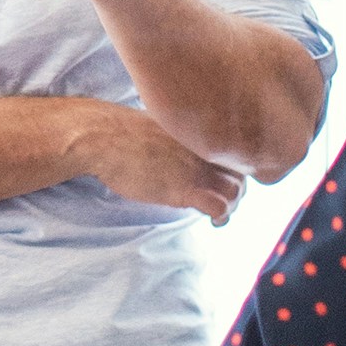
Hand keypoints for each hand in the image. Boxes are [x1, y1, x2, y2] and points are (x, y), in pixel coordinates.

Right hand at [67, 99, 239, 223]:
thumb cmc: (123, 132)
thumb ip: (183, 136)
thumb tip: (186, 148)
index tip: (223, 180)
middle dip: (236, 190)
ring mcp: (198, 167)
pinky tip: (212, 220)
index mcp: (201, 130)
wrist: (103, 137)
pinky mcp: (186, 187)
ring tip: (219, 215)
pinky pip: (220, 206)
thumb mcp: (163, 125)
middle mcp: (206, 146)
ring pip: (237, 191)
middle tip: (222, 202)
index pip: (236, 150)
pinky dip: (220, 215)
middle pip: (242, 172)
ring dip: (231, 206)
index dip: (234, 168)